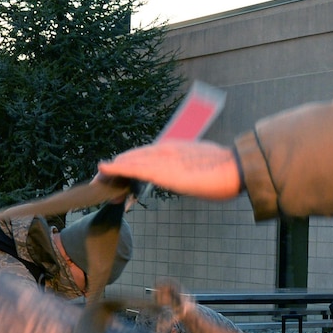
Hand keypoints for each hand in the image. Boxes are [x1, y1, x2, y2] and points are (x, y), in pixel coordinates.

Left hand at [100, 141, 242, 199]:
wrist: (237, 168)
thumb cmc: (226, 172)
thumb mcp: (203, 167)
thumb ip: (191, 169)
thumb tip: (189, 175)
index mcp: (175, 150)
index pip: (145, 157)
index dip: (128, 167)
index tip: (117, 178)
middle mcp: (166, 150)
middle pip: (133, 158)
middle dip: (115, 170)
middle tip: (100, 182)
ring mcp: (163, 158)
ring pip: (129, 161)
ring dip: (112, 171)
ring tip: (96, 179)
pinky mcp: (161, 169)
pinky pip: (134, 168)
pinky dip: (117, 168)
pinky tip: (104, 169)